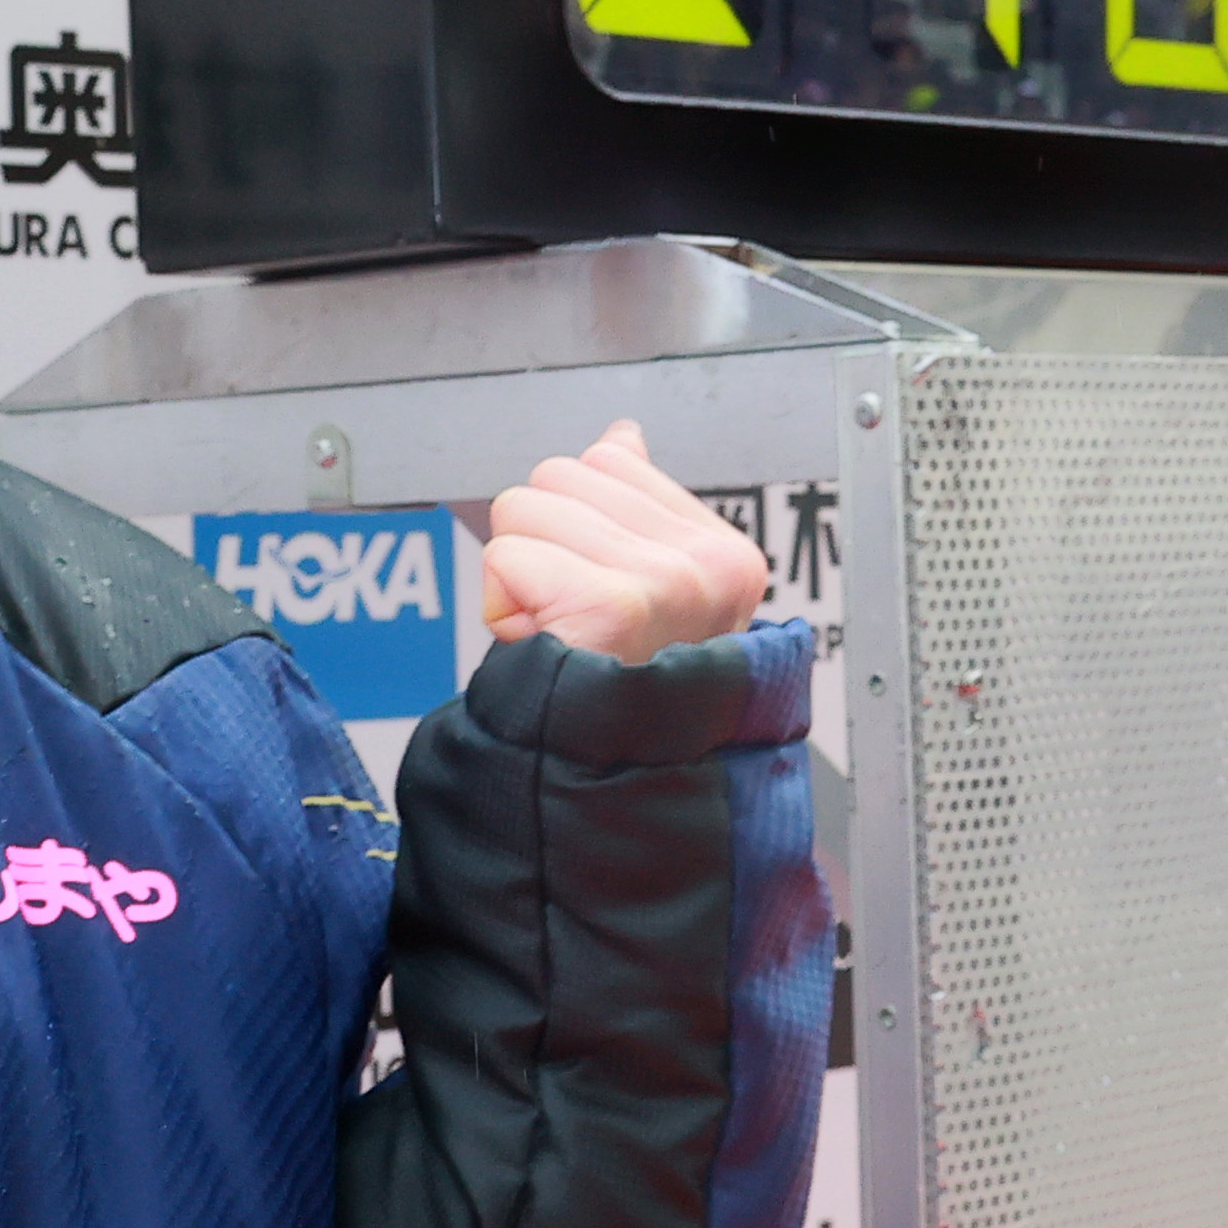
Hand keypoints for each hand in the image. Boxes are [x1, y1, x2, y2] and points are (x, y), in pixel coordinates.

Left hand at [477, 419, 768, 663]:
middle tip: (570, 620)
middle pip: (558, 475)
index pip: (608, 460)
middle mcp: (707, 565)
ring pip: (524, 508)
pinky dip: (504, 606)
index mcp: (724, 554)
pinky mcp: (616, 606)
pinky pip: (508, 558)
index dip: (573, 525)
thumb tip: (624, 436)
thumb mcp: (645, 591)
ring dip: (516, 575)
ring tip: (559, 634)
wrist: (606, 790)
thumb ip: (634, 509)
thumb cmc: (614, 692)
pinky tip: (543, 646)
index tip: (599, 595)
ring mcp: (667, 584)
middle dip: (538, 544)